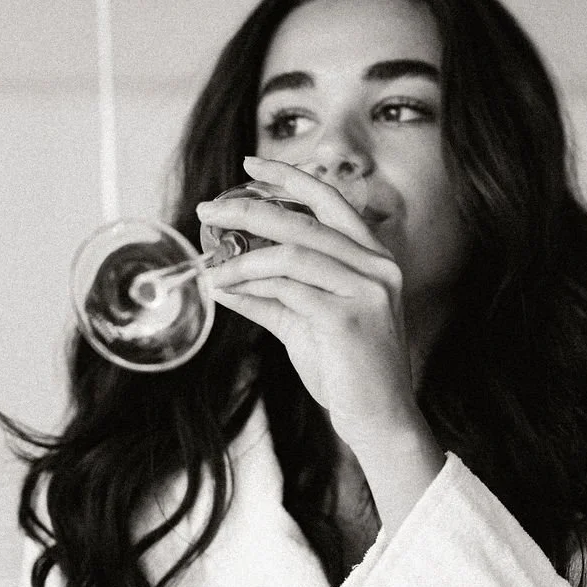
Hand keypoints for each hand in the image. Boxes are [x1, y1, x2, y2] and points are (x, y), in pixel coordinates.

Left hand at [199, 156, 421, 457]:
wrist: (378, 420)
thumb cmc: (347, 371)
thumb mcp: (305, 324)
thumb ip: (270, 297)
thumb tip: (223, 278)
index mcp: (374, 259)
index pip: (331, 201)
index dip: (290, 178)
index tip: (250, 166)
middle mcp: (377, 267)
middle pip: (304, 222)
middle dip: (249, 210)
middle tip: (208, 210)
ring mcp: (368, 292)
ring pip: (292, 255)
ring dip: (242, 260)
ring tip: (211, 269)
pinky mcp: (350, 319)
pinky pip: (289, 290)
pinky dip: (251, 287)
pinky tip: (227, 291)